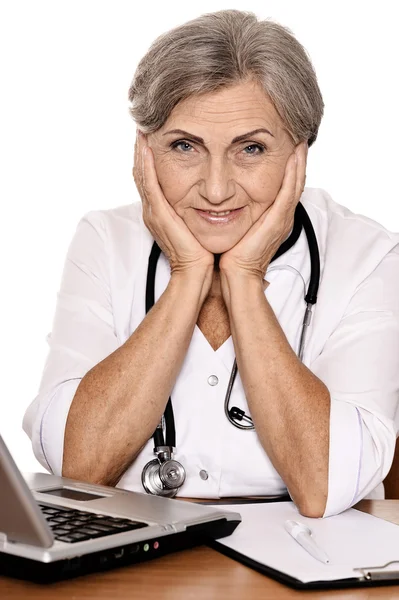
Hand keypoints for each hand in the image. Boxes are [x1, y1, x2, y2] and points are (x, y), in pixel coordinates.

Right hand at [133, 130, 213, 273]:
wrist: (196, 274)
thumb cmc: (201, 254)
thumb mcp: (198, 226)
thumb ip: (198, 210)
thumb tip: (212, 197)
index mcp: (161, 212)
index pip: (151, 179)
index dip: (149, 158)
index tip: (153, 137)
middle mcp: (153, 210)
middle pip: (142, 173)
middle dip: (140, 150)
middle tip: (142, 127)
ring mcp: (153, 212)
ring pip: (141, 175)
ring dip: (139, 152)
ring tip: (140, 130)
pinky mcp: (158, 215)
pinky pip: (149, 185)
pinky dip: (145, 165)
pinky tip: (145, 147)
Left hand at [219, 142, 307, 280]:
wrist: (237, 274)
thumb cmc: (234, 255)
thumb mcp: (239, 228)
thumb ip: (239, 213)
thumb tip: (227, 200)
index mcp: (274, 218)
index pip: (285, 189)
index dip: (289, 170)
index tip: (287, 150)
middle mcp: (282, 217)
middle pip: (295, 184)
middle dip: (298, 162)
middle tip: (299, 140)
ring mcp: (282, 219)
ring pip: (295, 185)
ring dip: (298, 163)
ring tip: (300, 144)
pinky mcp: (277, 221)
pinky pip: (288, 193)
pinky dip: (292, 175)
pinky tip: (293, 159)